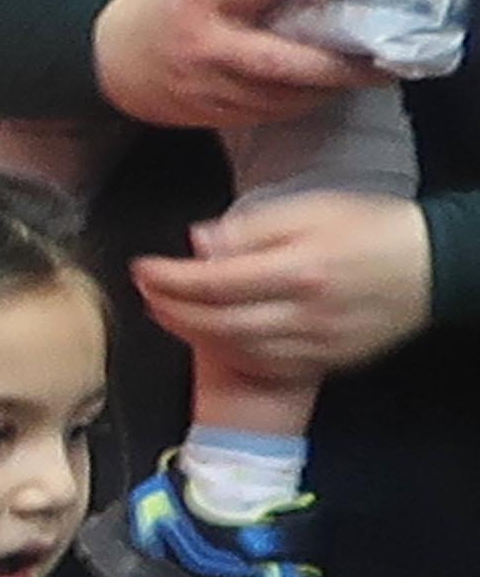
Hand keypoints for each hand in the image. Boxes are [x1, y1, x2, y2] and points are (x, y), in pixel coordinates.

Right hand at [90, 0, 366, 131]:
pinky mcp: (209, 116)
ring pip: (282, 97)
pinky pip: (267, 113)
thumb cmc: (158, 16)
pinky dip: (298, 103)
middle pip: (284, 64)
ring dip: (324, 89)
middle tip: (380, 64)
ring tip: (359, 78)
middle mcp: (209, 50)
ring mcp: (209, 89)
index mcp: (203, 4)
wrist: (100, 61)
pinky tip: (316, 93)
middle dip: (337, 67)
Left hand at [135, 190, 440, 385]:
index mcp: (299, 270)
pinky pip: (263, 366)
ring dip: (190, 335)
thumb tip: (198, 243)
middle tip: (144, 292)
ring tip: (165, 313)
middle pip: (216, 323)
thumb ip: (252, 228)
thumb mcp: (313, 209)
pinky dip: (226, 355)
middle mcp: (304, 314)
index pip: (213, 282)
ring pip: (235, 351)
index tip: (142, 268)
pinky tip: (208, 337)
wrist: (434, 266)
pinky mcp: (325, 362)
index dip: (169, 278)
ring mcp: (315, 344)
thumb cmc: (372, 229)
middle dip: (170, 310)